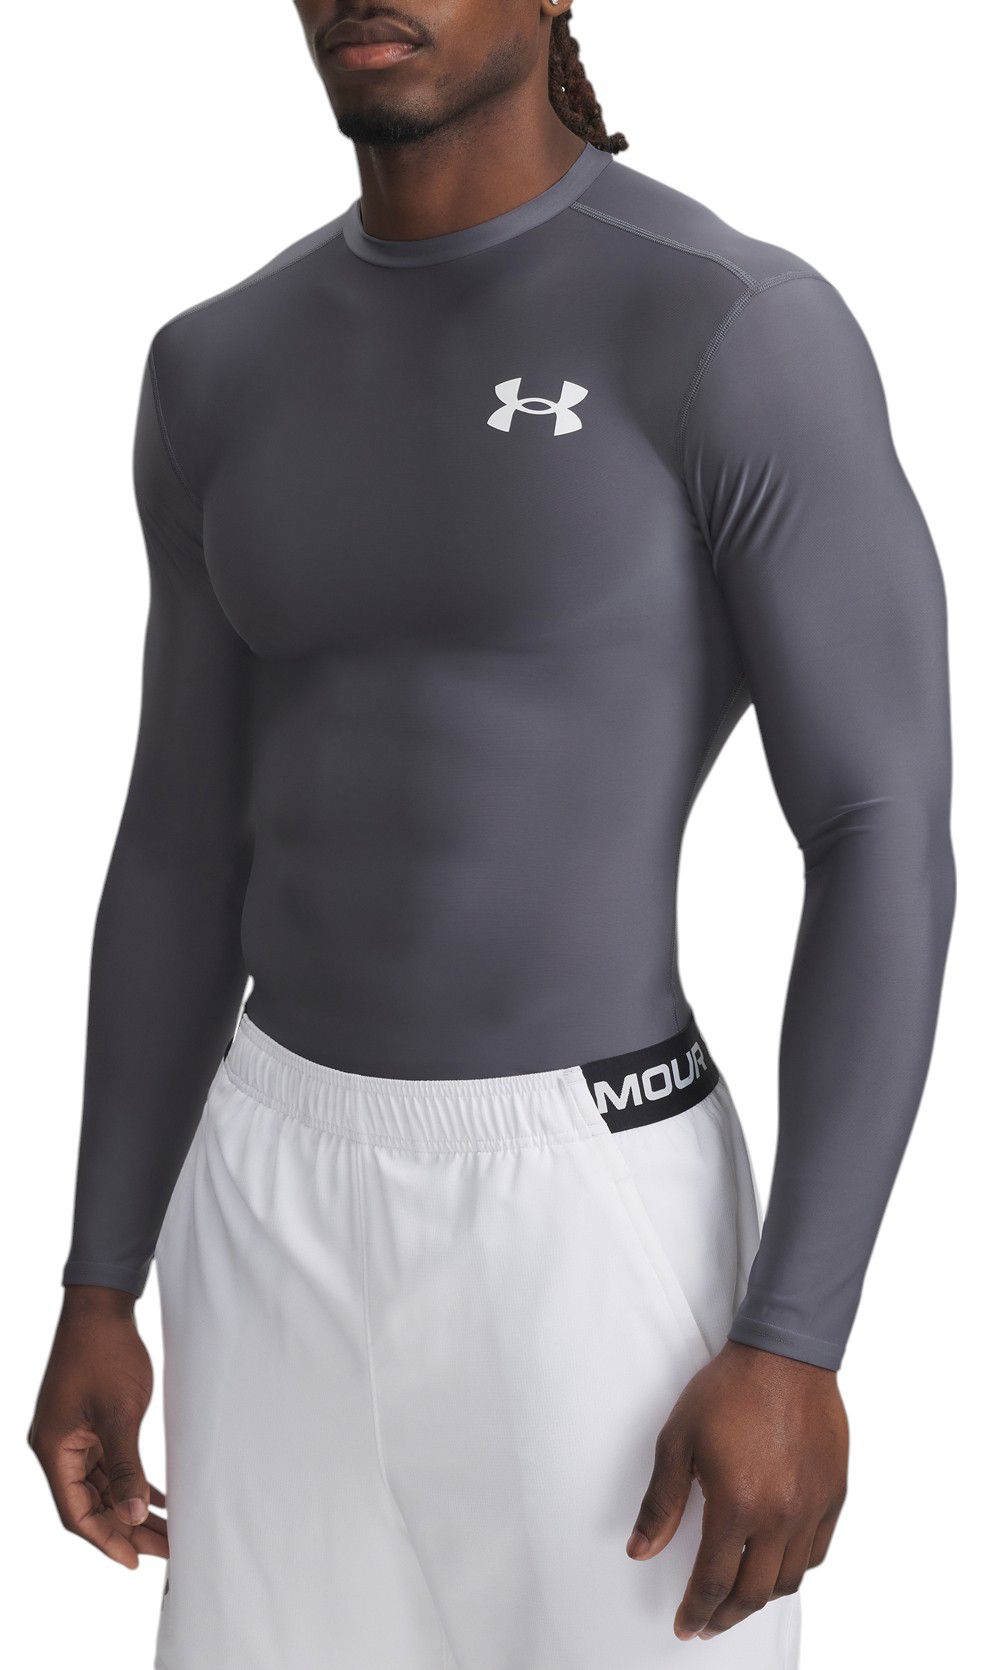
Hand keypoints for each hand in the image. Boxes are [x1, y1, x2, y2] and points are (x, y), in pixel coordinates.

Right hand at [29, 1285, 167, 1567]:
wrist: (101, 1306)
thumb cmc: (105, 1353)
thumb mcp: (120, 1414)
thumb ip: (125, 1467)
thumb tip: (132, 1516)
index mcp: (54, 1449)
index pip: (76, 1512)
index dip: (104, 1540)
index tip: (134, 1561)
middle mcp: (58, 1447)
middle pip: (90, 1503)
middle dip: (125, 1528)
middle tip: (165, 1550)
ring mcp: (72, 1435)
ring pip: (102, 1486)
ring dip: (131, 1507)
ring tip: (168, 1531)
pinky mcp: (88, 1424)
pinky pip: (108, 1464)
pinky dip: (131, 1481)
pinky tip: (159, 1498)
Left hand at [627, 1340, 847, 1640]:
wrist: (785, 1355)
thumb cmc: (728, 1390)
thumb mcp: (678, 1440)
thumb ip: (661, 1503)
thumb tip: (640, 1551)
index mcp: (738, 1505)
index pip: (714, 1581)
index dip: (696, 1610)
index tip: (685, 1625)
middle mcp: (780, 1516)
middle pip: (753, 1592)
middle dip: (725, 1616)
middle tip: (706, 1622)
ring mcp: (812, 1508)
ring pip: (788, 1579)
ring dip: (759, 1597)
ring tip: (737, 1598)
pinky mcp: (834, 1495)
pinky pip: (816, 1553)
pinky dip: (795, 1569)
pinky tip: (777, 1566)